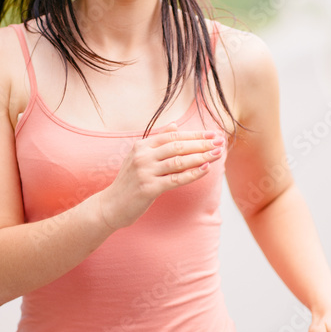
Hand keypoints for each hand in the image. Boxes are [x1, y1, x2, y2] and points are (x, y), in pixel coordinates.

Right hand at [98, 122, 225, 229]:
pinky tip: (205, 169)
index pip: (173, 136)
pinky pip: (176, 179)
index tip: (213, 134)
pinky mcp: (148, 188)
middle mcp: (143, 156)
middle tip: (220, 142)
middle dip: (202, 144)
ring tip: (218, 154)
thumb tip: (175, 125)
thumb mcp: (140, 158)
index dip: (195, 134)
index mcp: (142, 146)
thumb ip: (157, 142)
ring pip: (179, 161)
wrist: (110, 206)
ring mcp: (145, 172)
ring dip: (201, 157)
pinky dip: (192, 174)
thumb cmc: (129, 183)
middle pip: (178, 146)